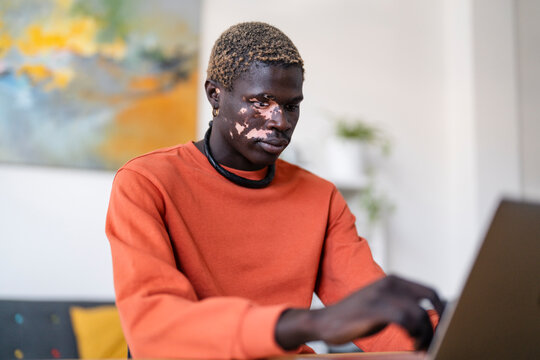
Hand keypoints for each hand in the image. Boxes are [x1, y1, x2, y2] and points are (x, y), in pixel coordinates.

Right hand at [275, 275, 444, 350]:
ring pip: (419, 313)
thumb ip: (403, 304)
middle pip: (430, 300)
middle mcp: (390, 283)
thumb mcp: (382, 304)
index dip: (443, 310)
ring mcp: (381, 295)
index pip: (430, 291)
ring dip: (425, 333)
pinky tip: (409, 341)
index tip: (443, 328)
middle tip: (433, 339)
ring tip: (418, 344)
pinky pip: (405, 320)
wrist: (325, 321)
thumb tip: (430, 317)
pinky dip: (412, 334)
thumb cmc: (357, 316)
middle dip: (437, 322)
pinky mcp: (373, 309)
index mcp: (394, 280)